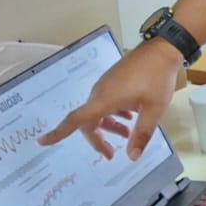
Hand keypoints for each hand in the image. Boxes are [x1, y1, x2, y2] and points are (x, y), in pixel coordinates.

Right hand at [39, 39, 183, 159]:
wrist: (163, 49)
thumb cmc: (158, 78)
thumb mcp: (154, 110)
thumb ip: (142, 134)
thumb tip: (131, 157)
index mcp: (105, 99)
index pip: (76, 120)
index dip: (58, 132)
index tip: (42, 142)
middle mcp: (100, 92)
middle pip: (88, 121)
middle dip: (97, 139)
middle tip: (110, 154)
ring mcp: (106, 85)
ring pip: (99, 111)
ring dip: (109, 126)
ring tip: (127, 134)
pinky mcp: (114, 80)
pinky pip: (106, 102)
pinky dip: (113, 114)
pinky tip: (129, 118)